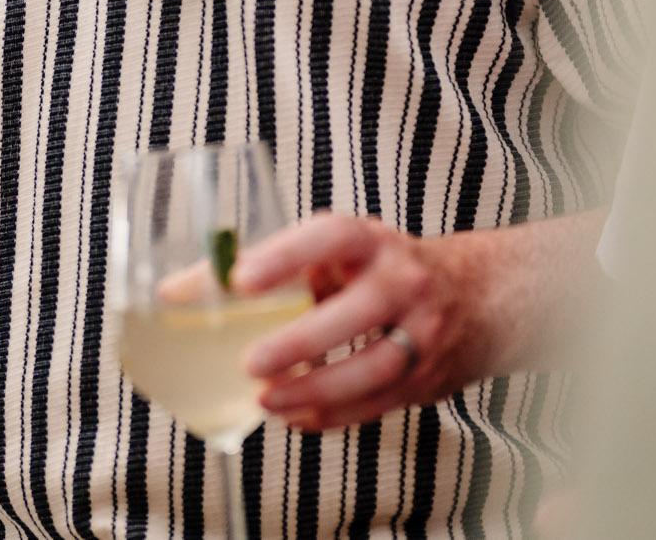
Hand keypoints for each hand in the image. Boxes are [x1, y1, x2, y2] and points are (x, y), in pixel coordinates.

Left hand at [230, 212, 486, 431]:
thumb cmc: (381, 269)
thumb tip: (175, 292)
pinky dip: (334, 416)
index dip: (286, 255)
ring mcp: (423, 333)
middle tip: (250, 362)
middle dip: (301, 341)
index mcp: (372, 242)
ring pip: (375, 367)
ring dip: (317, 389)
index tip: (241, 278)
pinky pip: (380, 402)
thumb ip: (265, 268)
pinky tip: (296, 416)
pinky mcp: (428, 377)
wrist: (480, 295)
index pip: (331, 238)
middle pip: (358, 312)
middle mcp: (405, 282)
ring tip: (267, 400)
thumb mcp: (337, 253)